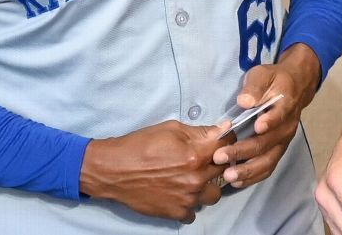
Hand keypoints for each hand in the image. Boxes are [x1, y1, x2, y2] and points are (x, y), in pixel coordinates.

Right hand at [80, 120, 233, 221]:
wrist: (113, 170)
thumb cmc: (140, 145)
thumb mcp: (171, 129)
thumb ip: (200, 132)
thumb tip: (224, 129)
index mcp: (197, 154)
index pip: (228, 146)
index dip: (226, 141)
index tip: (220, 142)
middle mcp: (196, 178)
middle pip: (224, 170)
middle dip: (216, 163)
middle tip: (202, 160)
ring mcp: (188, 198)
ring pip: (213, 195)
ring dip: (206, 187)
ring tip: (192, 180)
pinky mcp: (176, 212)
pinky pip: (194, 212)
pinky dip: (189, 204)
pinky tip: (180, 194)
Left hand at [212, 44, 321, 187]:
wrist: (295, 88)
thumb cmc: (273, 80)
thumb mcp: (263, 74)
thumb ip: (254, 87)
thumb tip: (245, 101)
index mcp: (285, 104)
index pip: (279, 114)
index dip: (269, 121)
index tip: (256, 127)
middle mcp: (287, 126)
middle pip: (267, 142)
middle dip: (243, 151)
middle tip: (220, 156)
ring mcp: (283, 141)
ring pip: (268, 160)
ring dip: (248, 170)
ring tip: (228, 175)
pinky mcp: (278, 151)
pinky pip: (268, 167)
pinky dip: (254, 177)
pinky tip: (237, 181)